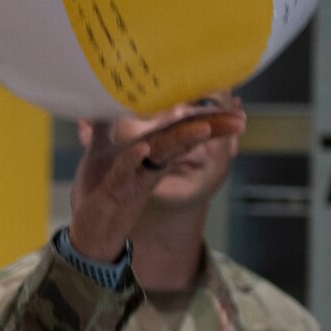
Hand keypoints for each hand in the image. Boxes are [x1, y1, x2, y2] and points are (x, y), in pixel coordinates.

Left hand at [67, 102, 247, 261]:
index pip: (179, 127)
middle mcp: (148, 163)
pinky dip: (132, 159)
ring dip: (183, 139)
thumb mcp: (99, 151)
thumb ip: (104, 124)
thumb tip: (100, 95)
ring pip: (163, 153)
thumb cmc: (98, 191)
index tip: (234, 106)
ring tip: (205, 127)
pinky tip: (143, 147)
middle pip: (183, 139)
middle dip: (212, 127)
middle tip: (240, 120)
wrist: (89, 234)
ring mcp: (135, 177)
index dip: (205, 115)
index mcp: (148, 150)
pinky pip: (124, 173)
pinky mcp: (115, 192)